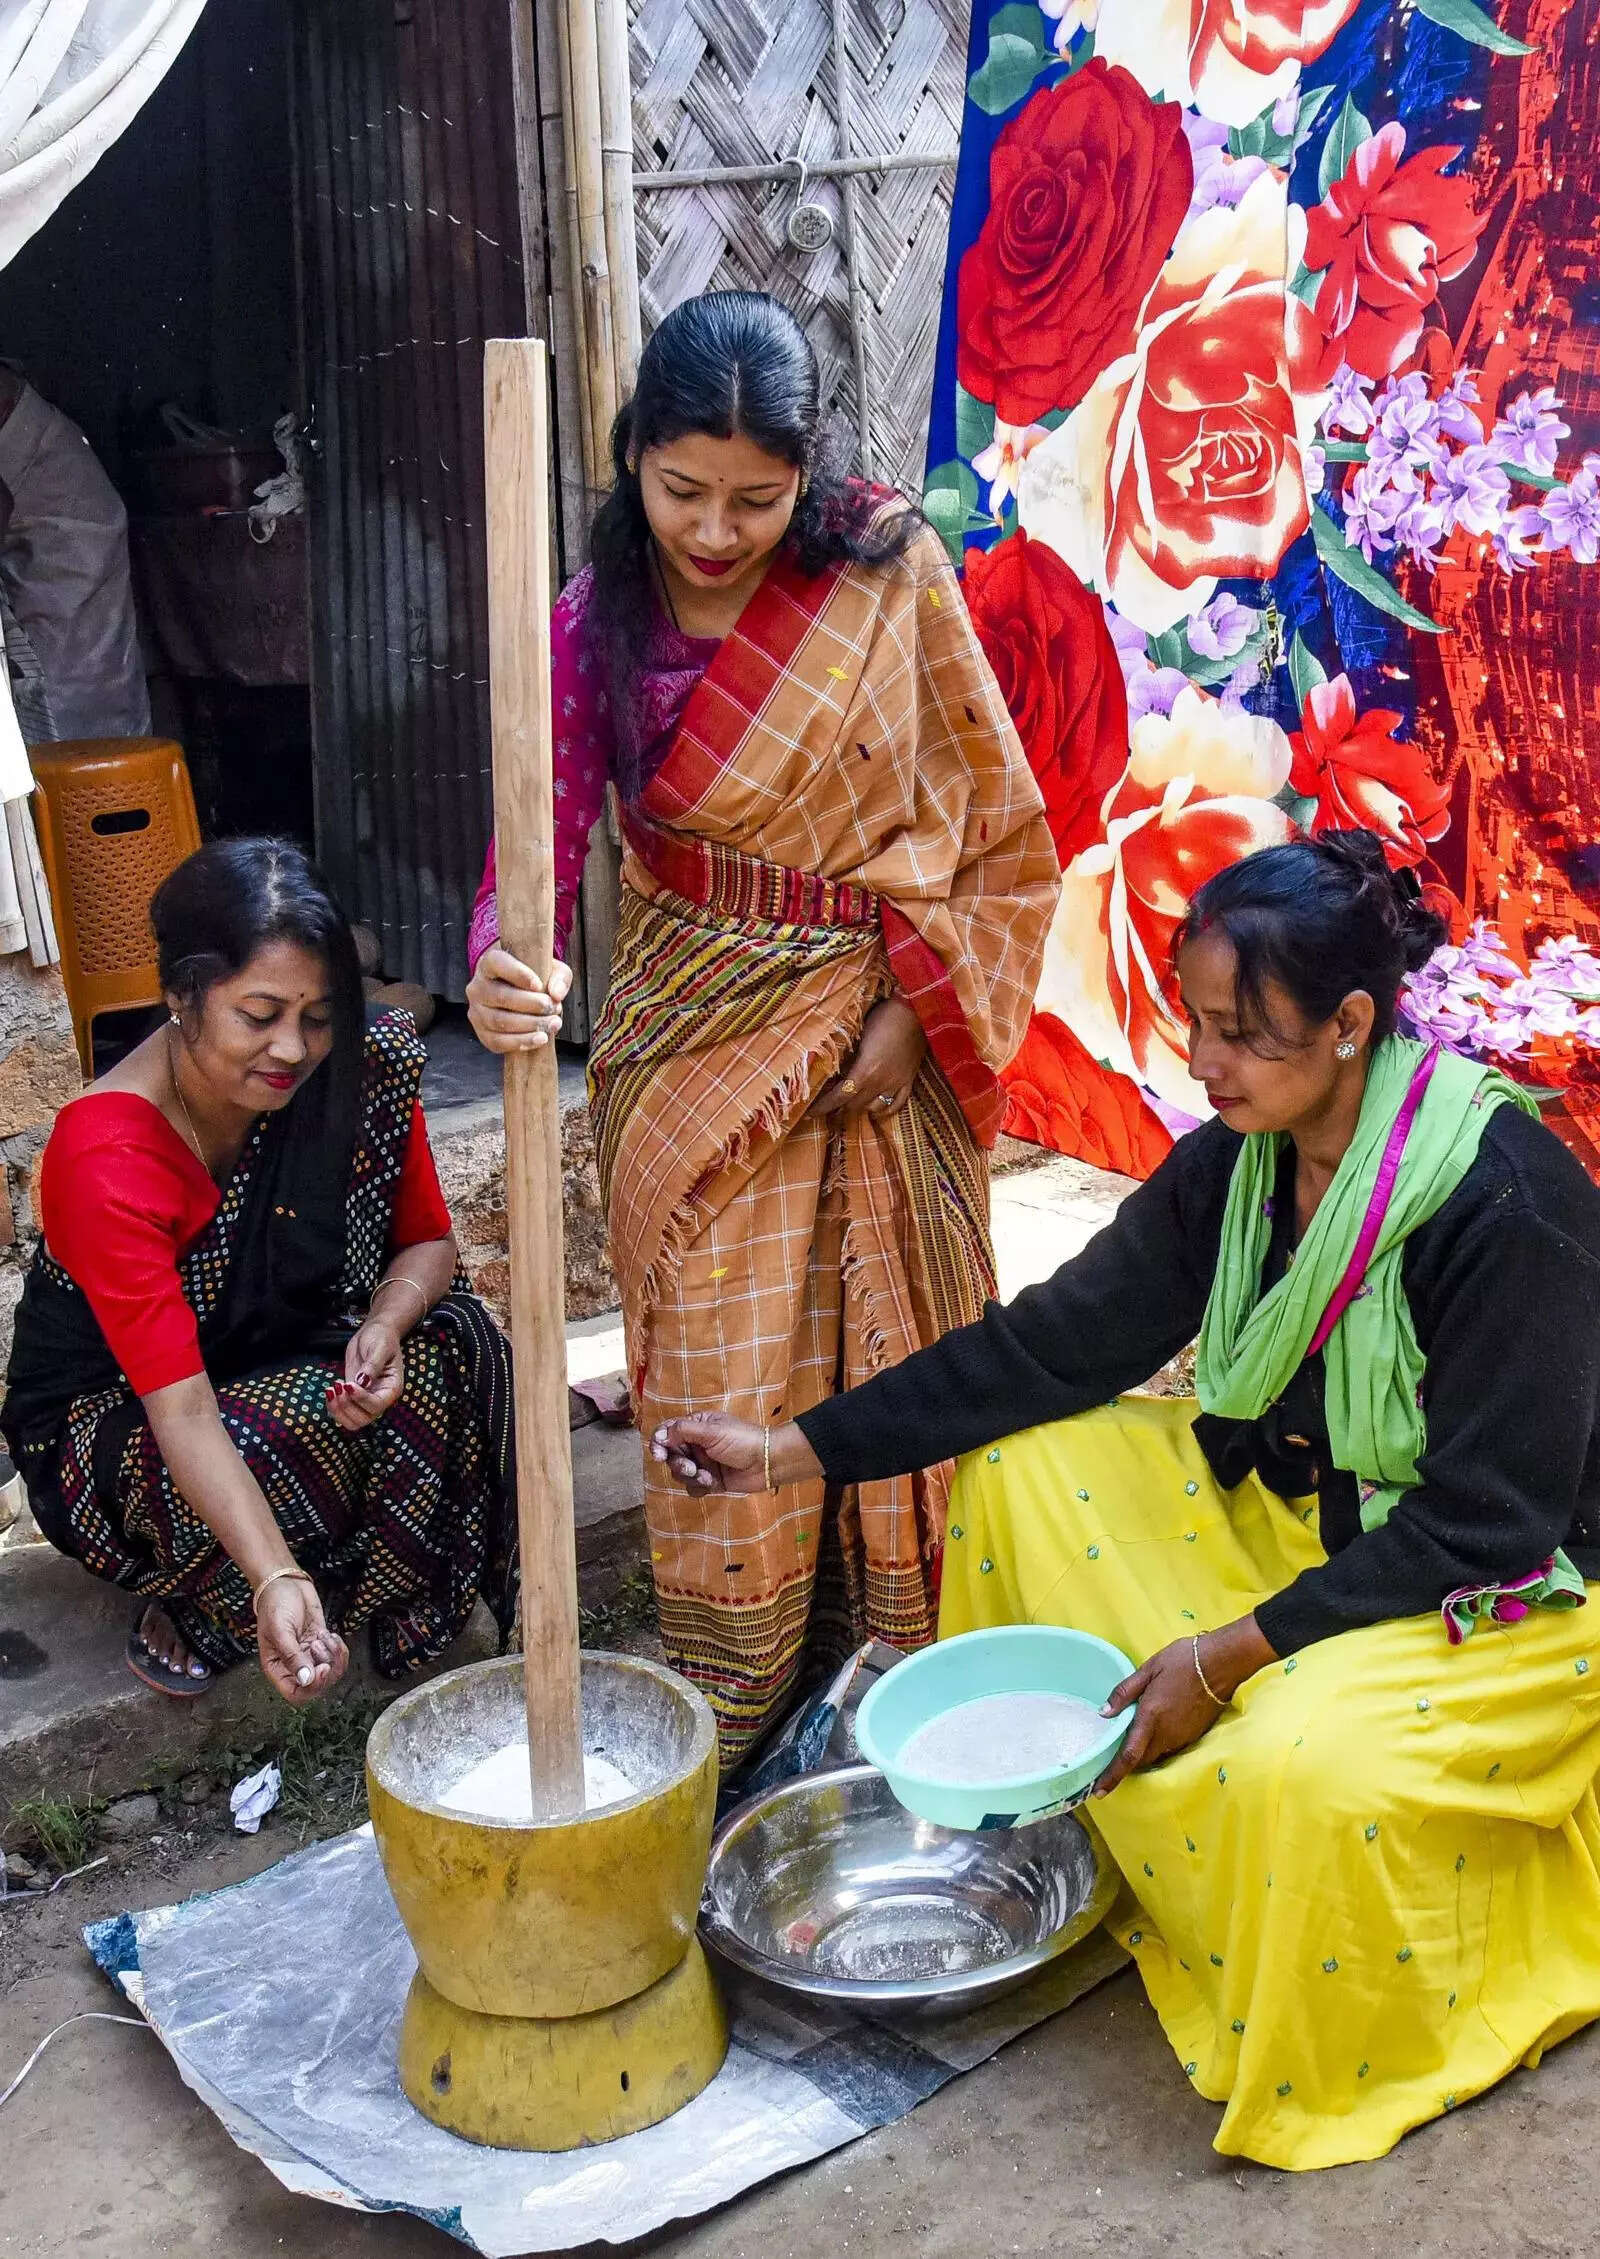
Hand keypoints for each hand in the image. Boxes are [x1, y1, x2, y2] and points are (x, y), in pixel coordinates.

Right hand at [256, 1575, 348, 1705]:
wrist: (286, 1583)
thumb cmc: (275, 1605)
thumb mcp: (280, 1630)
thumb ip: (292, 1656)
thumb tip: (306, 1679)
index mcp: (278, 1668)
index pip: (296, 1694)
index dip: (312, 1687)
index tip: (322, 1668)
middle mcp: (294, 1666)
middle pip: (318, 1685)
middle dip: (328, 1668)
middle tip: (322, 1644)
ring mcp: (310, 1656)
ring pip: (331, 1672)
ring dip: (335, 1656)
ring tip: (325, 1636)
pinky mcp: (322, 1644)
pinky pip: (337, 1657)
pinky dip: (339, 1647)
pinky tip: (330, 1633)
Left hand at [328, 1318, 405, 1431]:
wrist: (374, 1332)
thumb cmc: (381, 1337)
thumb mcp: (379, 1347)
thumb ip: (372, 1366)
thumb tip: (363, 1382)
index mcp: (392, 1389)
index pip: (377, 1405)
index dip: (361, 1399)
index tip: (348, 1384)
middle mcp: (380, 1398)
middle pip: (364, 1419)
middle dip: (347, 1407)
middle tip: (338, 1387)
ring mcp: (366, 1399)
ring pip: (353, 1422)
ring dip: (338, 1411)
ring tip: (331, 1390)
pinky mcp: (353, 1396)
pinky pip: (342, 1413)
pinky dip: (332, 1407)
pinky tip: (330, 1391)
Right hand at [467, 947, 571, 1055]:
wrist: (520, 996)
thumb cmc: (533, 978)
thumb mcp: (550, 969)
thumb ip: (559, 976)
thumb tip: (556, 994)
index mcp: (489, 964)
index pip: (496, 963)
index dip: (518, 973)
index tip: (539, 985)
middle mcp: (477, 987)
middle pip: (501, 996)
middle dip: (532, 1005)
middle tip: (553, 1007)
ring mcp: (476, 1012)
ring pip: (499, 1021)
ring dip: (530, 1025)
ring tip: (553, 1023)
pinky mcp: (482, 1033)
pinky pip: (498, 1041)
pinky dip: (521, 1042)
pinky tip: (541, 1039)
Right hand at [650, 1413, 821, 1495]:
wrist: (767, 1462)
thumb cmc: (742, 1440)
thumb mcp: (712, 1431)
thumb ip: (684, 1431)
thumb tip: (660, 1435)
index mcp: (696, 1425)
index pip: (667, 1431)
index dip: (658, 1442)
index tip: (658, 1454)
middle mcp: (696, 1443)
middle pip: (671, 1455)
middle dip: (678, 1463)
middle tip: (690, 1468)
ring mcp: (702, 1463)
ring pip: (679, 1473)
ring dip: (690, 1476)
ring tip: (705, 1476)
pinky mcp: (709, 1480)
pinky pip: (692, 1487)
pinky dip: (699, 1487)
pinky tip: (712, 1483)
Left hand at [809, 996, 926, 1120]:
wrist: (914, 1010)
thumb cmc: (883, 1017)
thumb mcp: (858, 1037)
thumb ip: (847, 1058)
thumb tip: (831, 1072)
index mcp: (865, 1071)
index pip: (839, 1097)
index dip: (823, 1107)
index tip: (809, 1112)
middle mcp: (881, 1082)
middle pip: (854, 1105)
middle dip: (839, 1105)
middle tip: (829, 1100)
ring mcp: (897, 1083)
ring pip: (874, 1108)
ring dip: (860, 1106)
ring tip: (851, 1100)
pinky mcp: (909, 1080)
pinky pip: (896, 1104)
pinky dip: (884, 1109)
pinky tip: (875, 1107)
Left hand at [1092, 1617, 1274, 1796]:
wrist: (1221, 1664)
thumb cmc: (1181, 1661)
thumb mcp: (1147, 1669)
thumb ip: (1124, 1693)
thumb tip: (1104, 1713)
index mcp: (1150, 1718)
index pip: (1128, 1756)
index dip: (1112, 1776)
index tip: (1099, 1792)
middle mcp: (1166, 1734)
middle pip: (1141, 1761)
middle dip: (1125, 1767)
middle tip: (1108, 1765)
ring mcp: (1182, 1737)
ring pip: (1155, 1756)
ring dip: (1141, 1757)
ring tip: (1128, 1748)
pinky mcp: (1194, 1736)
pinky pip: (1169, 1749)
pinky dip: (1157, 1747)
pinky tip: (1152, 1735)